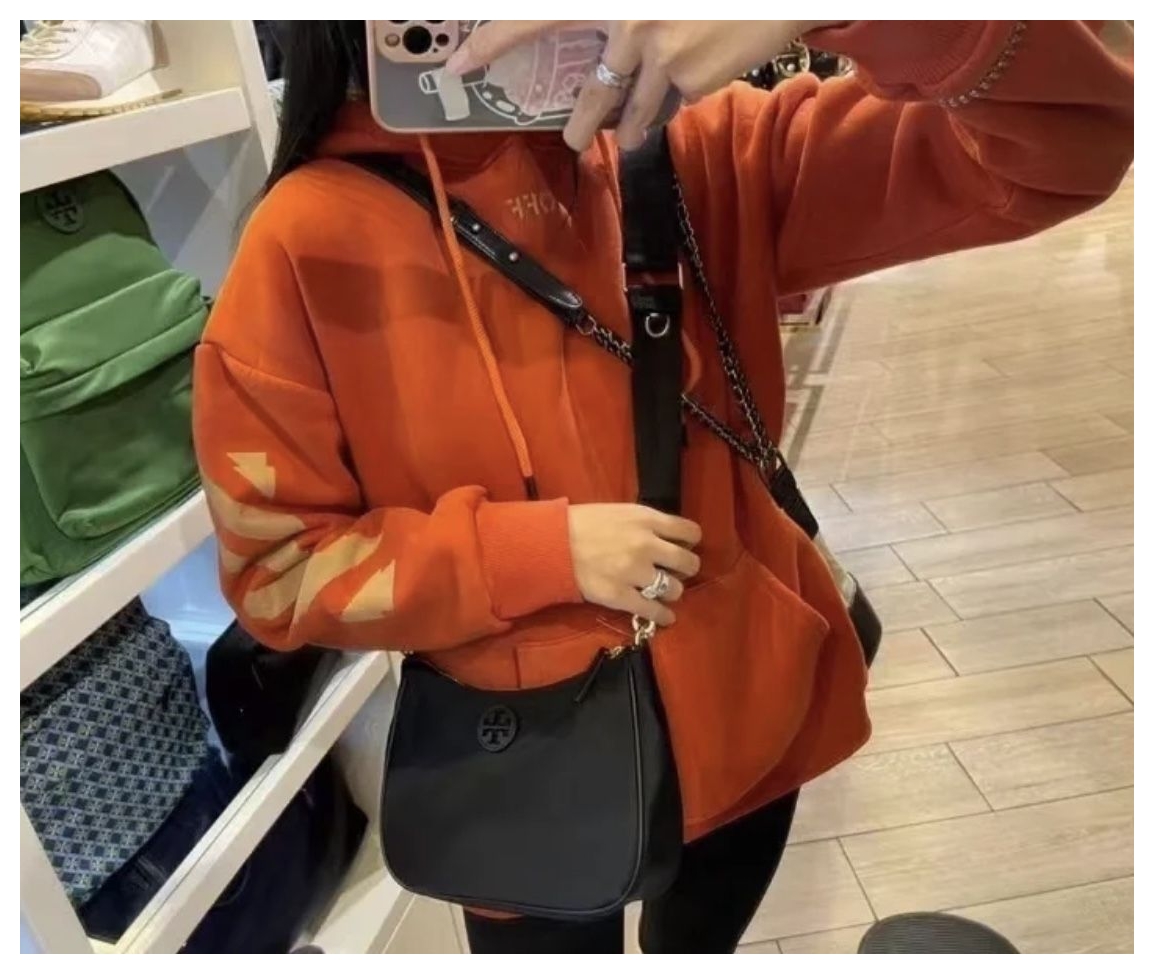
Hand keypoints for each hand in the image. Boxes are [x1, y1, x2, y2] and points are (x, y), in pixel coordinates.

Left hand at [448, 20, 843, 150]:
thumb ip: (617, 20)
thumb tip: (598, 60)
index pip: (534, 17)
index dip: (491, 42)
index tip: (457, 66)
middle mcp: (626, 21)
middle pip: (592, 93)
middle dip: (582, 125)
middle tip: (574, 139)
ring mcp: (659, 54)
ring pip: (633, 110)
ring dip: (629, 127)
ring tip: (625, 136)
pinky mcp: (692, 78)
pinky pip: (672, 103)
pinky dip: (676, 100)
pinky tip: (692, 78)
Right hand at [567, 503, 701, 625]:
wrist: (552, 544)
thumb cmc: (583, 523)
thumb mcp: (620, 512)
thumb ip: (646, 523)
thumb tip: (668, 537)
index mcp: (646, 520)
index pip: (689, 531)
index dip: (691, 540)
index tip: (685, 546)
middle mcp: (647, 545)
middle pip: (688, 562)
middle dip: (686, 568)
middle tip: (676, 571)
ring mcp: (635, 573)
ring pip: (675, 589)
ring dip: (672, 591)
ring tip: (664, 591)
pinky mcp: (621, 596)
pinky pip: (653, 610)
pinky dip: (664, 616)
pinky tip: (666, 617)